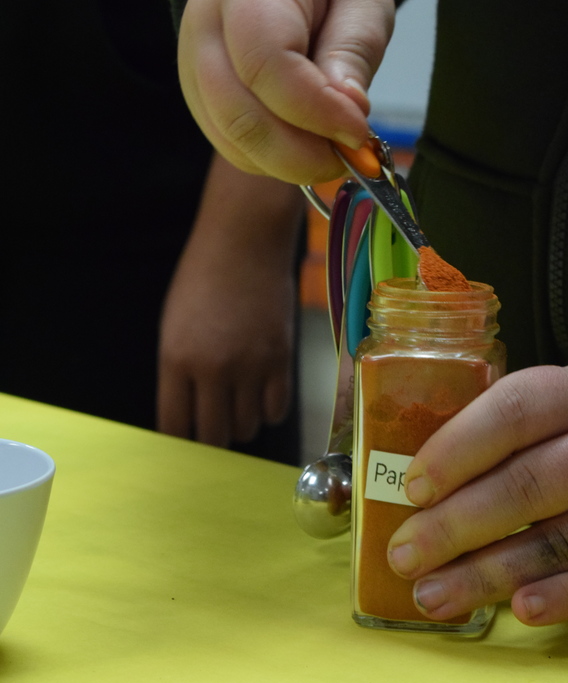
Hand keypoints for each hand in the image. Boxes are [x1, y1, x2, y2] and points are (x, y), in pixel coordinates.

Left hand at [157, 153, 303, 446]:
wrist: (244, 242)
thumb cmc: (202, 277)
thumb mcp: (172, 325)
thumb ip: (177, 370)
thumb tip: (187, 413)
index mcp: (176, 359)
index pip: (174, 425)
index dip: (179, 440)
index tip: (184, 441)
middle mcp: (213, 369)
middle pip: (214, 435)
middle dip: (211, 439)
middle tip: (213, 429)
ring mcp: (250, 367)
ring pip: (247, 428)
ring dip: (241, 425)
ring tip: (238, 410)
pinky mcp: (281, 360)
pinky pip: (277, 410)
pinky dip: (269, 412)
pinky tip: (262, 398)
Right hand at [177, 0, 394, 182]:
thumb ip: (354, 50)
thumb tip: (349, 111)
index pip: (266, 63)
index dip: (315, 110)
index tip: (359, 131)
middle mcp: (205, 28)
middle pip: (238, 115)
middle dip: (301, 154)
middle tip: (352, 156)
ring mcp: (194, 70)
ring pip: (233, 141)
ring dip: (291, 162)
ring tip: (335, 148)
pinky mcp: (200, 103)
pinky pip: (234, 149)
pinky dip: (276, 161)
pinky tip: (309, 143)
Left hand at [387, 348, 567, 625]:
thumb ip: (526, 419)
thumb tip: (437, 468)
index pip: (516, 413)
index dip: (459, 449)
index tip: (413, 486)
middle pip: (531, 486)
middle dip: (457, 526)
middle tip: (404, 556)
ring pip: (565, 541)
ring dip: (493, 574)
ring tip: (435, 595)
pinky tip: (521, 610)